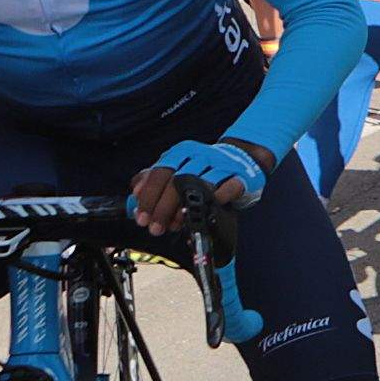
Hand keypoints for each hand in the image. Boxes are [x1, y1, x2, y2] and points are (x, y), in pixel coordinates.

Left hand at [135, 139, 265, 235]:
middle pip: (176, 180)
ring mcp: (222, 165)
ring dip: (184, 209)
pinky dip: (217, 198)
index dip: (148, 197)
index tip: (141, 218)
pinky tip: (206, 211)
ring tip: (175, 226)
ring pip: (200, 185)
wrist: (243, 157)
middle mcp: (200, 156)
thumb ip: (155, 179)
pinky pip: (229, 187)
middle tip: (155, 228)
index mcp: (182, 152)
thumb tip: (135, 192)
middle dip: (162, 208)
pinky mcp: (241, 176)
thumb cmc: (205, 168)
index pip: (159, 173)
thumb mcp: (178, 168)